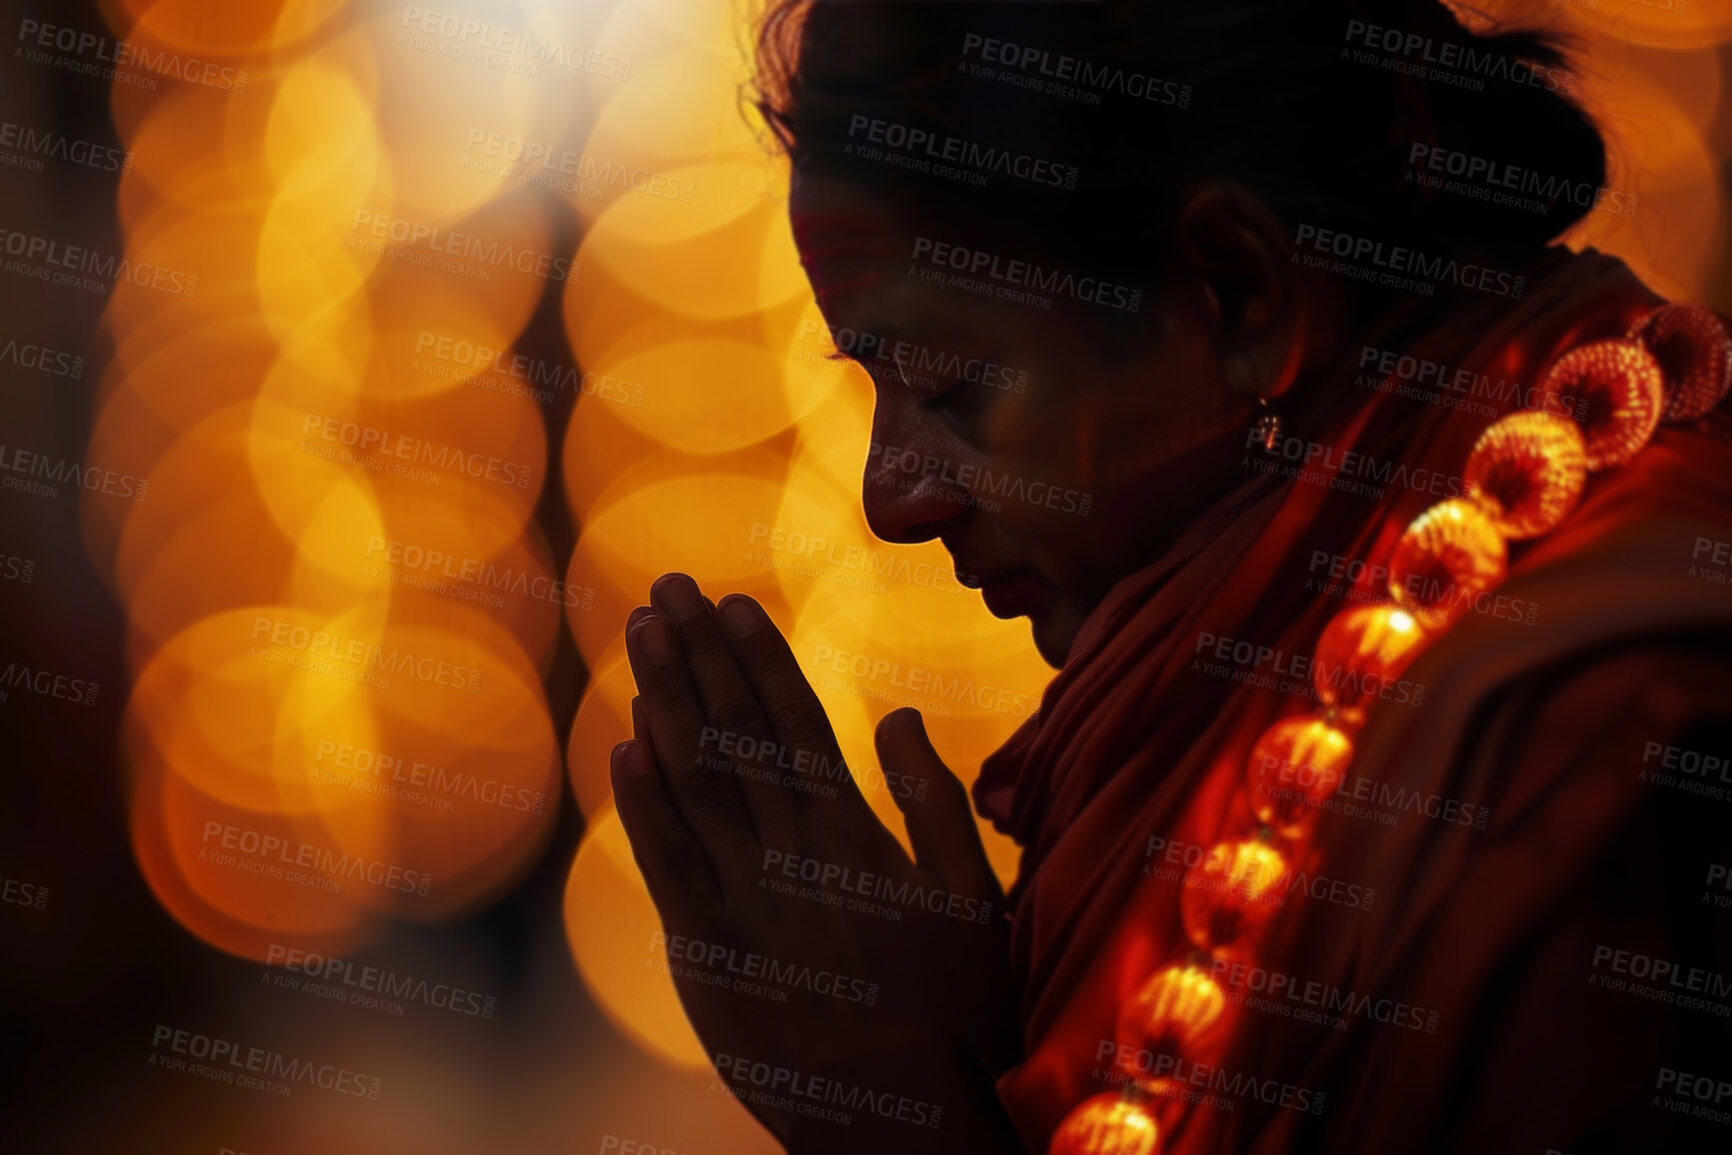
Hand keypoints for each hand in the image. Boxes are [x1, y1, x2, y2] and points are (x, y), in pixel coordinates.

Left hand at [612, 573, 1020, 1147]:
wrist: (904, 1121)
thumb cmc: (957, 1013)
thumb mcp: (972, 899)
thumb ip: (932, 801)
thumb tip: (898, 715)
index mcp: (857, 834)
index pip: (797, 721)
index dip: (758, 657)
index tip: (730, 603)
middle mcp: (793, 853)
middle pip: (734, 731)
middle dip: (698, 654)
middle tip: (665, 590)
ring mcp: (744, 901)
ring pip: (693, 779)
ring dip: (662, 701)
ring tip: (641, 636)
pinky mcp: (706, 954)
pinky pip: (665, 862)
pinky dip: (642, 801)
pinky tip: (625, 745)